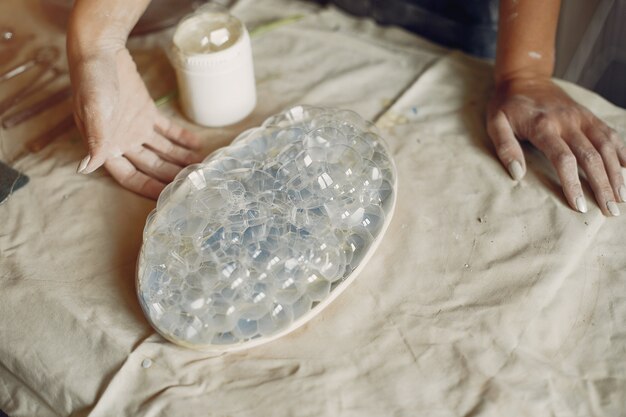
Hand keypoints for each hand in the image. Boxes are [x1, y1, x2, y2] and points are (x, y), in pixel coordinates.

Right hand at [70, 47, 202, 198]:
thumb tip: (86, 167)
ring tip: (201, 166)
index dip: (149, 188)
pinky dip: (181, 138)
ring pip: (162, 150)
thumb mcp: (93, 110)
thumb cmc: (92, 81)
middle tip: (194, 183)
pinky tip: (197, 144)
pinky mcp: (147, 113)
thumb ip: (95, 139)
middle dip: (171, 175)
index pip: (131, 176)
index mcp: (106, 146)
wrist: (100, 50)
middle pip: (151, 166)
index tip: (169, 198)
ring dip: (180, 159)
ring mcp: (136, 128)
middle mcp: (122, 141)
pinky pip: (167, 131)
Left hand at [487, 76, 625, 215]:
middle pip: (591, 157)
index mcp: (544, 126)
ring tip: (621, 198)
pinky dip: (621, 151)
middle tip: (610, 211)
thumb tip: (517, 174)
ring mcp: (581, 117)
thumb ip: (505, 147)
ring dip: (616, 173)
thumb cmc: (507, 105)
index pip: (564, 160)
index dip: (573, 184)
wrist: (524, 77)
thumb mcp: (496, 124)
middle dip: (602, 186)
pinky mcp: (588, 115)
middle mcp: (568, 121)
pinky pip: (609, 133)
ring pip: (606, 146)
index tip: (579, 206)